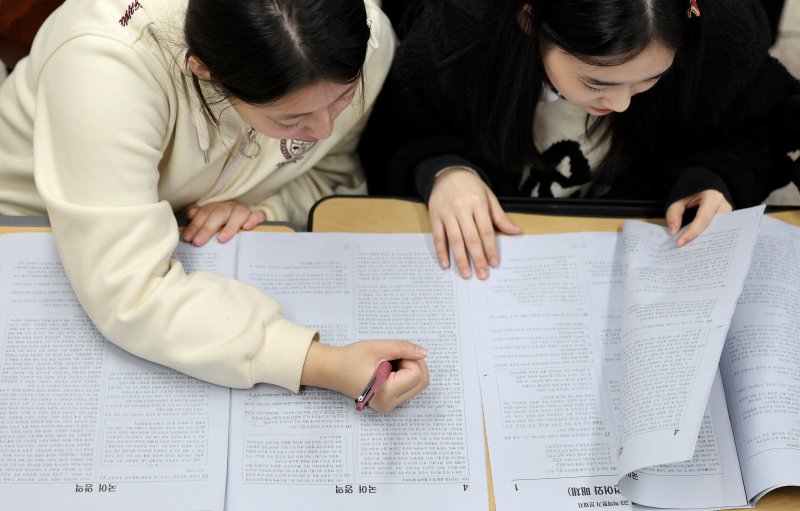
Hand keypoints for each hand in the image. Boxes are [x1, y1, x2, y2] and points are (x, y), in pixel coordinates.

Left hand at [182, 200, 265, 245]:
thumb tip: (189, 214)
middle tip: (198, 242)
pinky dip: (253, 219)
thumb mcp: (211, 220)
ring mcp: (244, 211)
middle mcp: (230, 207)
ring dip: (229, 227)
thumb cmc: (225, 224)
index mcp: (217, 207)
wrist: (247, 221)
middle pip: (219, 214)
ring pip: (238, 214)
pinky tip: (247, 228)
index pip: (205, 213)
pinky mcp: (257, 216)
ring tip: (220, 239)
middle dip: (207, 228)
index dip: (195, 225)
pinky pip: (258, 215)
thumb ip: (200, 217)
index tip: (188, 238)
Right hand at [300, 339, 428, 412]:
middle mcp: (389, 404)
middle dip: (414, 364)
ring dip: (410, 369)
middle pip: (422, 382)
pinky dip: (405, 375)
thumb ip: (403, 348)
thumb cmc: (350, 359)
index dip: (410, 358)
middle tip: (394, 355)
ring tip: (389, 362)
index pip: (418, 374)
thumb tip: (424, 352)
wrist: (331, 370)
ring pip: (417, 385)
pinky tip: (389, 369)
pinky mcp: (389, 403)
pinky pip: (408, 387)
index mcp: (385, 392)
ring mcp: (389, 406)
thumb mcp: (377, 347)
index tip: (393, 354)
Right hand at [428, 168, 520, 279]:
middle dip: (477, 258)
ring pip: (454, 240)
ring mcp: (447, 213)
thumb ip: (500, 216)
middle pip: (471, 238)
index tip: (493, 263)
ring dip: (460, 259)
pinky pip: (438, 237)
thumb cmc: (470, 186)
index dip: (490, 248)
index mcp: (478, 203)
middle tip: (482, 274)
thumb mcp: (488, 197)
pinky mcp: (434, 216)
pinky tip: (445, 264)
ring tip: (466, 273)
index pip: (486, 230)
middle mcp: (462, 208)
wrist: (447, 173)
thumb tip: (516, 231)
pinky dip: (441, 252)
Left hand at [665, 189, 731, 246]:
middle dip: (698, 239)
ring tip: (691, 250)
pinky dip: (706, 237)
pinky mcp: (725, 219)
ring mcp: (727, 213)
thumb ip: (674, 213)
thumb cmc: (691, 191)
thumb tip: (673, 232)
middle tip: (685, 250)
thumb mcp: (679, 198)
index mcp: (713, 197)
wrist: (703, 185)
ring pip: (715, 231)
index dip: (692, 232)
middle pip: (712, 227)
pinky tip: (697, 244)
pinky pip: (716, 230)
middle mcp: (724, 206)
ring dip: (703, 240)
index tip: (680, 243)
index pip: (703, 219)